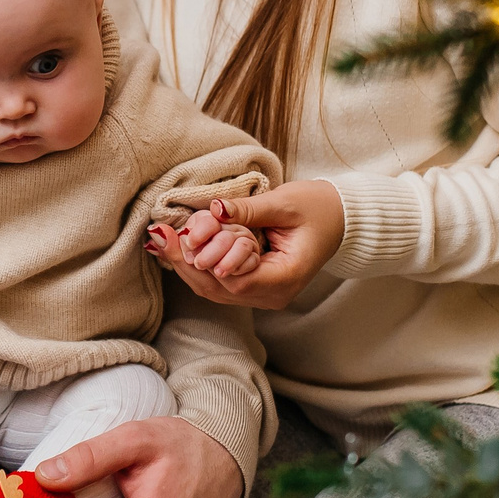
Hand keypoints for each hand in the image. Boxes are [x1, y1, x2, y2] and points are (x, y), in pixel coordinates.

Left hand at [146, 179, 344, 310]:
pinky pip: (221, 283)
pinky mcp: (255, 287)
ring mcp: (264, 294)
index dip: (206, 259)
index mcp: (286, 277)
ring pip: (215, 289)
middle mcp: (273, 294)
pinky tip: (179, 248)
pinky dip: (199, 266)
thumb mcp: (284, 203)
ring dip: (187, 265)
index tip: (181, 234)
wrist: (340, 219)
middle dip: (186, 261)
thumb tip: (215, 209)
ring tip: (162, 239)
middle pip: (218, 289)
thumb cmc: (318, 208)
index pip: (235, 279)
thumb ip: (248, 210)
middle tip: (159, 235)